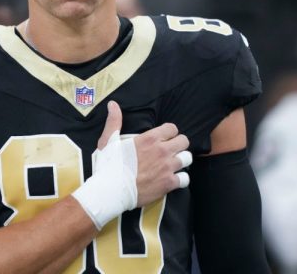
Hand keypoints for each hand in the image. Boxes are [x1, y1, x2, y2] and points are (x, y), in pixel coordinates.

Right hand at [73, 101, 191, 228]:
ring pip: (187, 158)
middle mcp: (162, 151)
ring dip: (181, 161)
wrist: (110, 190)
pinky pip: (185, 178)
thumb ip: (114, 121)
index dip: (169, 132)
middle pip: (184, 141)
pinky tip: (173, 179)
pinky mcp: (168, 184)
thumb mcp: (108, 141)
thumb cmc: (109, 165)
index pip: (172, 128)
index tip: (164, 138)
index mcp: (150, 138)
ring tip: (173, 164)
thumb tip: (113, 104)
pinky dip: (180, 179)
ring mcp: (167, 167)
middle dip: (178, 144)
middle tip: (171, 150)